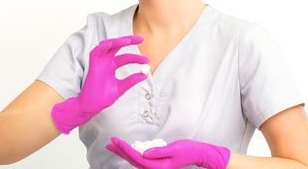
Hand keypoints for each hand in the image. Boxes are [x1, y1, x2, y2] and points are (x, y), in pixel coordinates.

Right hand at [78, 35, 148, 113]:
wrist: (92, 106)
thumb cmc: (102, 97)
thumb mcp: (121, 87)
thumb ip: (131, 80)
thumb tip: (145, 75)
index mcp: (112, 66)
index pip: (126, 57)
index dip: (137, 58)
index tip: (147, 60)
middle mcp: (106, 61)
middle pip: (118, 46)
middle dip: (129, 40)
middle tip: (141, 39)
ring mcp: (99, 62)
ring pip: (107, 45)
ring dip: (117, 41)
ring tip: (129, 41)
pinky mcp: (92, 65)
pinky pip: (95, 51)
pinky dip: (103, 46)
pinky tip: (111, 43)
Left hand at [106, 136, 230, 168]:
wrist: (197, 153)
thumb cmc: (188, 150)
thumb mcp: (174, 149)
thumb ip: (159, 151)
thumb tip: (144, 152)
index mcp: (159, 167)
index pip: (138, 158)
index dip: (125, 149)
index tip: (117, 141)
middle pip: (134, 160)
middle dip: (121, 151)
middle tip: (110, 143)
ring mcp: (156, 166)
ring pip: (136, 160)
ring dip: (125, 152)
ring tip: (114, 145)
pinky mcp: (157, 162)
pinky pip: (141, 159)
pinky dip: (132, 153)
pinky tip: (127, 149)